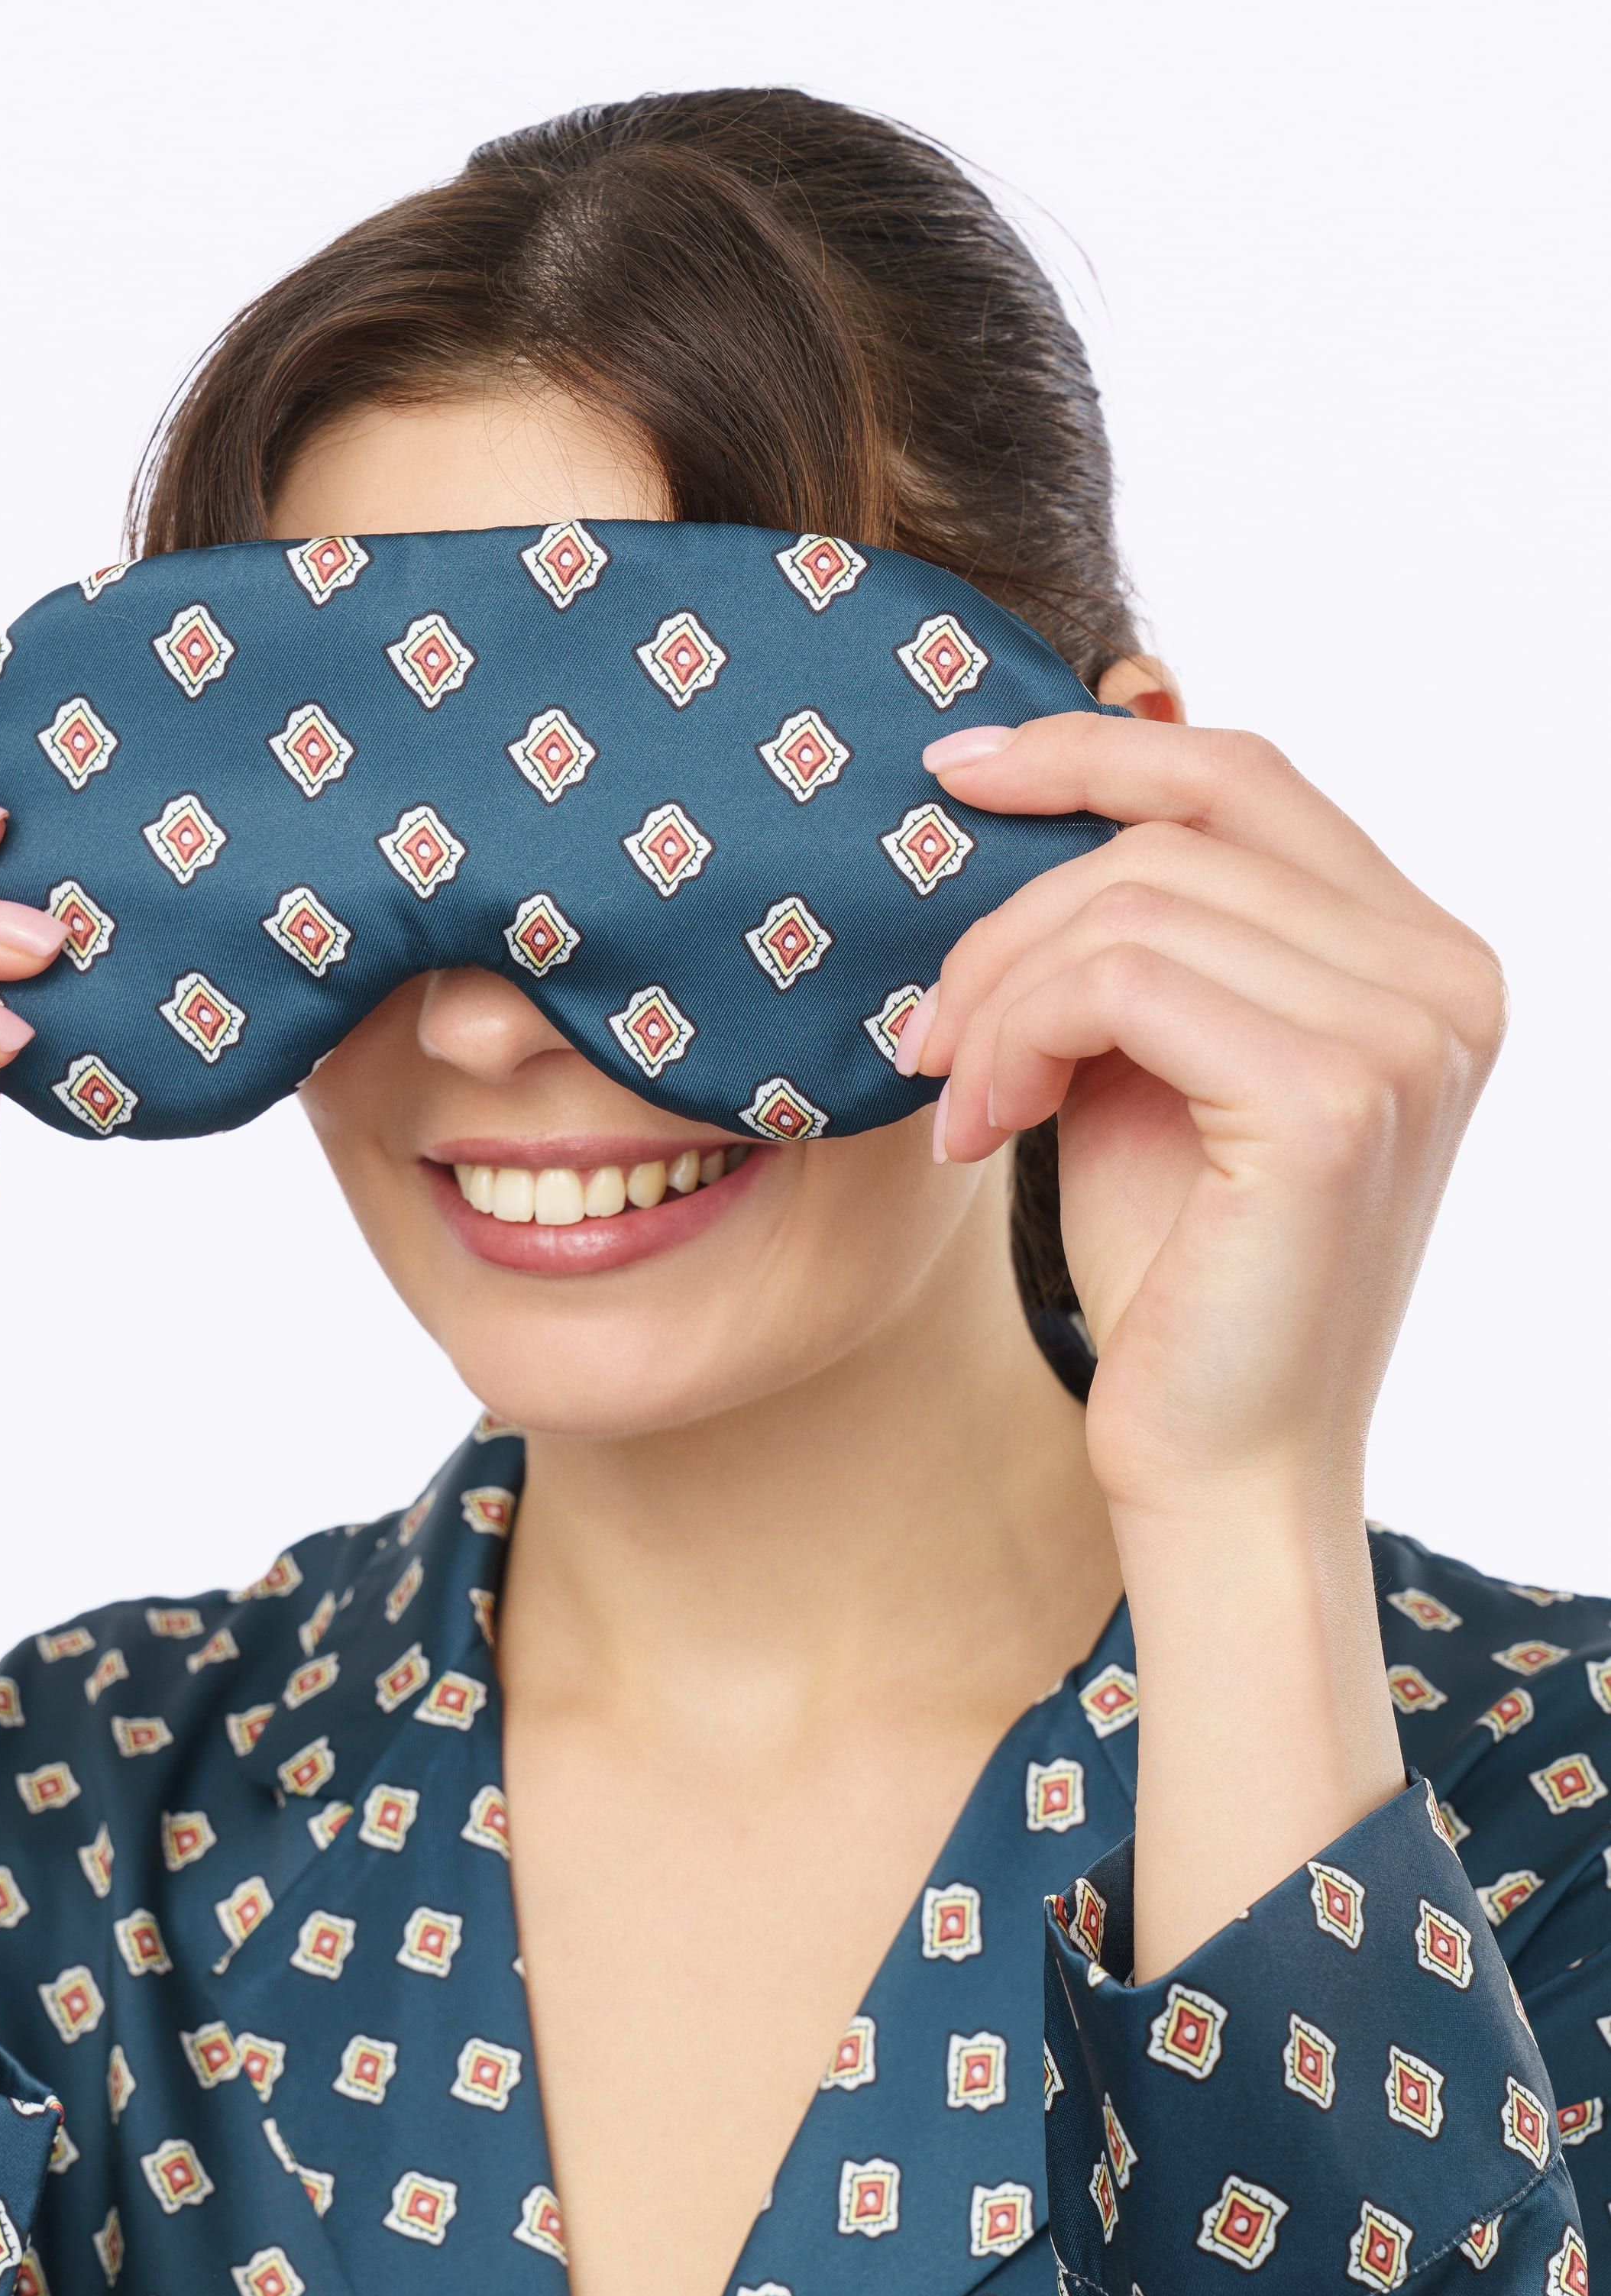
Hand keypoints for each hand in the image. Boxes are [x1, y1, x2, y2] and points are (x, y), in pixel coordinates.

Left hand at [908, 715, 1504, 1523]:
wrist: (1215, 1466)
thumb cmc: (1175, 1280)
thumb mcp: (1153, 1064)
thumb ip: (1146, 936)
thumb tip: (1065, 774)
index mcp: (1421, 954)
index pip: (1245, 778)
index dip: (1089, 750)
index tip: (952, 774)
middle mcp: (1447, 974)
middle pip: (1176, 829)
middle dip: (1012, 910)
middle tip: (927, 1027)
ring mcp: (1407, 1031)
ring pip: (1134, 902)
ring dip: (1000, 996)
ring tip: (957, 1099)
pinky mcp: (1336, 1097)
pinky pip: (1123, 979)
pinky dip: (1017, 1037)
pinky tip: (982, 1126)